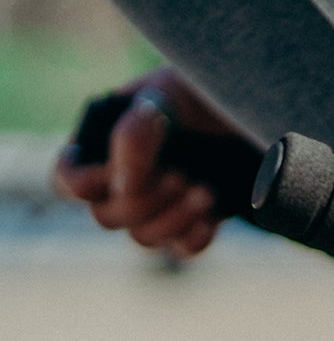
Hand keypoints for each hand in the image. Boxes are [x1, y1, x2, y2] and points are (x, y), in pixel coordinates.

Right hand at [53, 66, 235, 259]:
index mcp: (103, 146)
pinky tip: (212, 216)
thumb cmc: (202, 90)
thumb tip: (122, 186)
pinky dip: (195, 237)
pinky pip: (182, 250)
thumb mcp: (166, 97)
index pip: (67, 182)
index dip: (83, 184)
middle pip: (106, 218)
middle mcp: (125, 182)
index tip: (114, 170)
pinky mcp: (195, 223)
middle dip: (142, 202)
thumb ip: (134, 133)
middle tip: (181, 174)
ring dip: (173, 219)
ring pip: (142, 238)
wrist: (258, 110)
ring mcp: (160, 207)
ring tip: (206, 190)